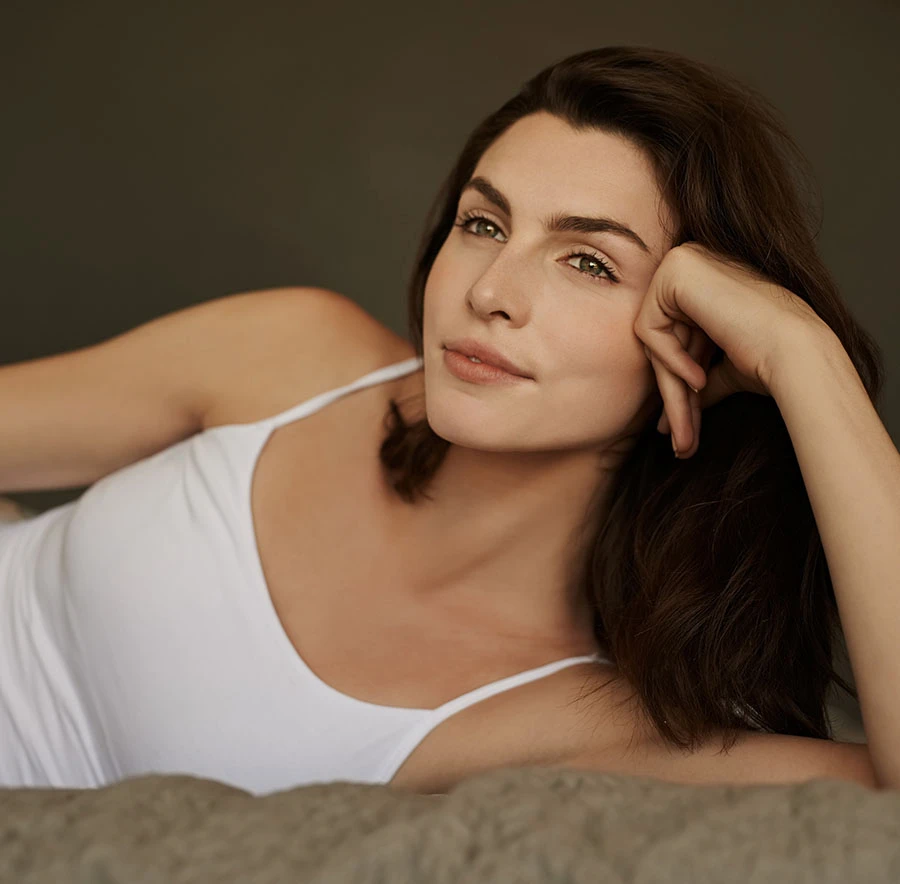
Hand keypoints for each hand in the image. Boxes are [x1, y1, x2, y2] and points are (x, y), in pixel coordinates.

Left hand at [634, 242, 828, 458]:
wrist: (797, 352)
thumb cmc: (769, 360)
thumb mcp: (721, 368)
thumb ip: (694, 374)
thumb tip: (671, 413)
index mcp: (706, 278)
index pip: (673, 335)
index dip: (679, 380)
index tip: (684, 424)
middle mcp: (693, 261)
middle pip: (661, 339)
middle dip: (671, 393)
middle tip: (679, 442)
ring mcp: (683, 260)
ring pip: (653, 340)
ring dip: (670, 389)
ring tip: (684, 434)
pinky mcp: (675, 270)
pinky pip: (649, 328)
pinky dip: (669, 359)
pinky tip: (698, 378)